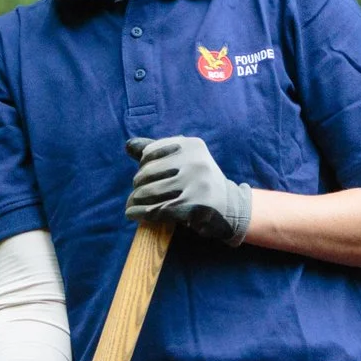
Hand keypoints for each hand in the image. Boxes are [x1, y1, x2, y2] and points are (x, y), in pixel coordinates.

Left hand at [125, 135, 252, 244]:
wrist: (231, 207)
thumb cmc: (202, 182)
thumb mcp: (186, 160)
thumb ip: (159, 152)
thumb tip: (129, 145)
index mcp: (192, 146)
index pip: (149, 153)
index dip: (142, 166)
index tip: (146, 176)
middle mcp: (195, 162)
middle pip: (147, 173)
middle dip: (138, 185)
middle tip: (137, 194)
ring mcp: (194, 185)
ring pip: (149, 192)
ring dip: (135, 200)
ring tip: (132, 204)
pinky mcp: (192, 208)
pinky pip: (155, 210)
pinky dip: (139, 213)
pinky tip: (133, 214)